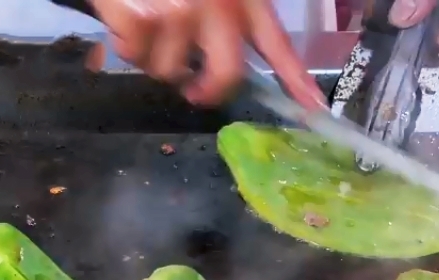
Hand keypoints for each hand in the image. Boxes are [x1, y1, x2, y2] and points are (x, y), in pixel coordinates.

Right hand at [88, 0, 327, 109]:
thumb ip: (225, 18)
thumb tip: (213, 67)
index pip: (278, 45)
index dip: (297, 81)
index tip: (314, 111)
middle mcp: (219, 6)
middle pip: (226, 74)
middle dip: (207, 90)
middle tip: (193, 89)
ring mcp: (181, 13)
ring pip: (168, 70)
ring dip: (151, 57)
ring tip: (147, 27)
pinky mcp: (144, 17)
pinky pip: (134, 54)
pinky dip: (124, 43)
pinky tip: (126, 22)